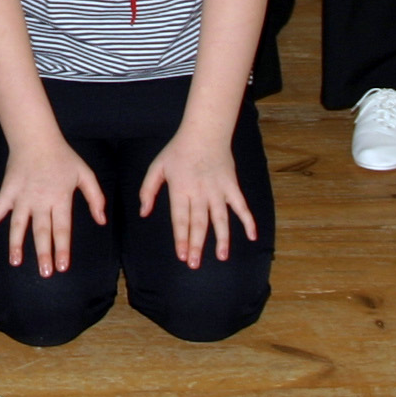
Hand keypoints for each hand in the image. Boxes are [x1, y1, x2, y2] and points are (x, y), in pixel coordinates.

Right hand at [0, 133, 106, 277]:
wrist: (36, 138)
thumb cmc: (63, 157)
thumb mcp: (85, 174)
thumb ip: (95, 198)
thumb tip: (102, 221)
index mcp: (60, 198)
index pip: (61, 228)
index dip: (62, 248)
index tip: (62, 266)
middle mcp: (40, 200)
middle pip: (41, 230)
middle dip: (43, 253)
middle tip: (45, 273)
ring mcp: (21, 196)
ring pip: (18, 224)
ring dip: (16, 244)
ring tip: (16, 262)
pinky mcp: (8, 191)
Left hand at [144, 127, 260, 266]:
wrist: (204, 132)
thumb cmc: (178, 150)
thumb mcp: (157, 166)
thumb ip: (148, 190)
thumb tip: (143, 212)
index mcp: (180, 189)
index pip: (180, 219)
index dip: (181, 238)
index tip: (182, 255)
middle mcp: (200, 192)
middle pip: (199, 223)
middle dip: (197, 245)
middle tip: (195, 264)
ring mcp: (218, 190)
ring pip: (221, 218)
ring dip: (222, 238)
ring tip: (222, 257)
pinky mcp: (232, 186)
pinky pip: (241, 206)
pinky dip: (248, 220)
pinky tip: (252, 236)